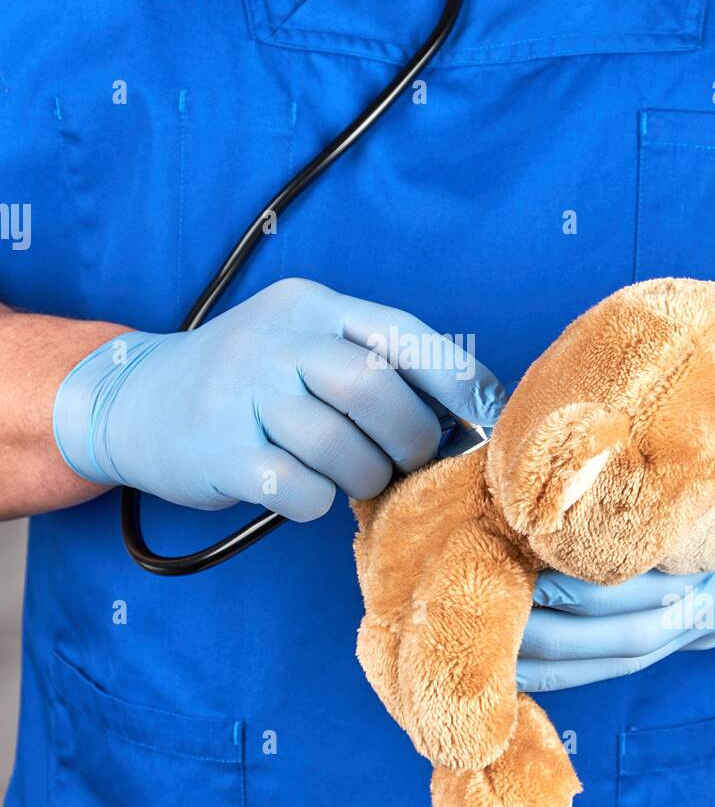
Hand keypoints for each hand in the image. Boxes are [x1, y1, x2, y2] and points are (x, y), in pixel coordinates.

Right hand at [53, 278, 505, 519]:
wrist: (134, 398)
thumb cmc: (244, 380)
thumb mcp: (300, 342)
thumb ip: (367, 361)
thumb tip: (459, 416)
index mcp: (312, 306)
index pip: (404, 335)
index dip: (458, 381)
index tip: (487, 418)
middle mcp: (277, 339)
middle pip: (376, 391)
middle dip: (411, 439)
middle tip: (409, 461)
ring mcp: (243, 392)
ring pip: (340, 447)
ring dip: (365, 476)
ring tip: (357, 478)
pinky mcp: (220, 451)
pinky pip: (298, 488)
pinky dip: (316, 500)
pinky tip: (302, 490)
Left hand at [517, 393, 714, 690]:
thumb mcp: (703, 455)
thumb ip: (639, 469)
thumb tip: (546, 465)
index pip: (644, 587)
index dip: (580, 586)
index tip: (522, 567)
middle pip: (631, 634)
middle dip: (557, 630)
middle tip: (494, 612)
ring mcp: (708, 625)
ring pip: (628, 657)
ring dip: (560, 660)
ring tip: (501, 647)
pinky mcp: (695, 636)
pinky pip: (631, 660)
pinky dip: (579, 664)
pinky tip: (531, 661)